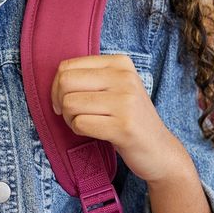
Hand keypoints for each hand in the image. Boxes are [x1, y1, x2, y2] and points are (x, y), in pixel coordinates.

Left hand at [50, 54, 191, 183]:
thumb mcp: (115, 87)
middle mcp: (124, 77)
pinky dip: (79, 131)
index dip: (56, 86)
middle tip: (72, 115)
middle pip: (65, 82)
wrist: (159, 149)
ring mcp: (126, 101)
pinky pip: (80, 123)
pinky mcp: (123, 126)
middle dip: (60, 102)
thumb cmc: (128, 118)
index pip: (67, 66)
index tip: (64, 101)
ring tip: (87, 124)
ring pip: (70, 104)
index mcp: (120, 63)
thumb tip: (54, 79)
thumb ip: (89, 77)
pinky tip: (94, 133)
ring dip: (70, 119)